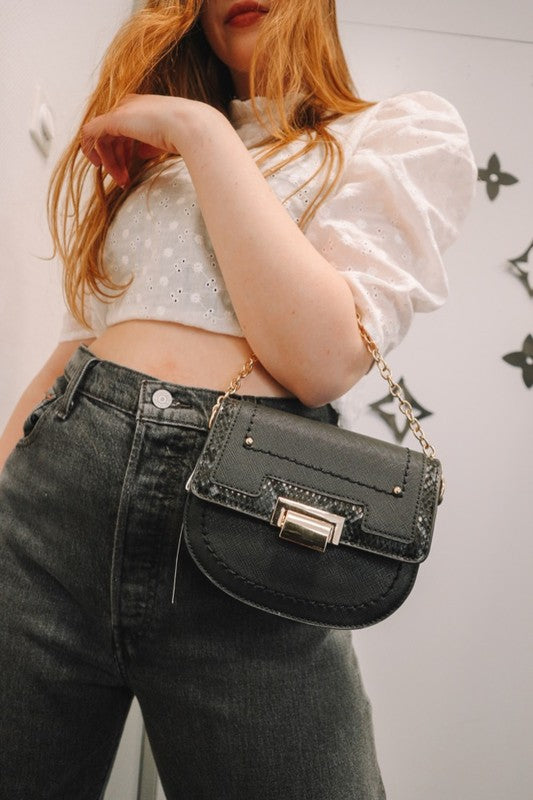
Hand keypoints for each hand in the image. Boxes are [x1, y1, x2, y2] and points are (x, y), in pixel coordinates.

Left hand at [79, 93, 204, 187]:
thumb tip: (139, 154)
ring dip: (110, 162)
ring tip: (121, 180)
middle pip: (112, 135)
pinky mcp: (114, 119)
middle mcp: (129, 105)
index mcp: (142, 106)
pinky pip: (91, 133)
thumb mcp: (162, 141)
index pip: (124, 129)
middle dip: (116, 159)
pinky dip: (91, 149)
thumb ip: (148, 145)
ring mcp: (121, 110)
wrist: (189, 127)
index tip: (127, 168)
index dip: (123, 151)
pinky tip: (97, 164)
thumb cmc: (184, 134)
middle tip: (123, 179)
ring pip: (103, 138)